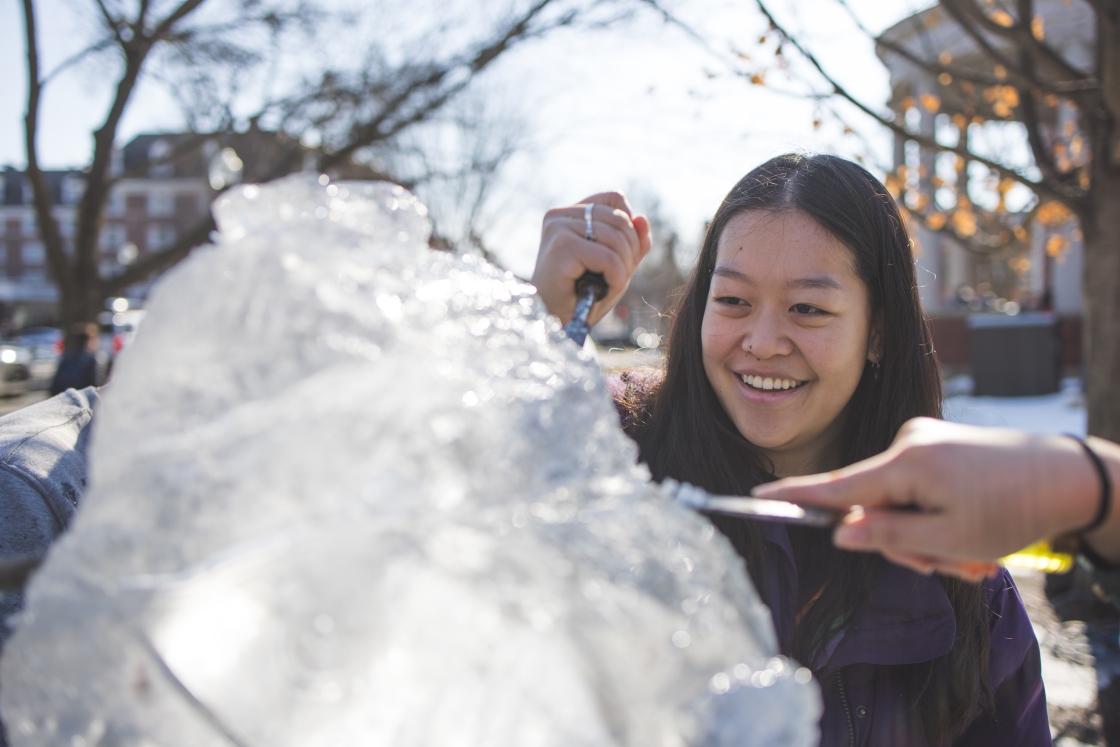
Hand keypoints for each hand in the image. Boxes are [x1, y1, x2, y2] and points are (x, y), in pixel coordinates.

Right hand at [531, 192, 651, 325]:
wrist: (553, 322)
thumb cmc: (581, 294)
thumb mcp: (615, 265)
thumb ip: (633, 242)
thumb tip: (642, 218)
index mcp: (570, 213)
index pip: (615, 198)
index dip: (629, 226)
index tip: (620, 254)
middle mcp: (560, 215)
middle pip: (620, 219)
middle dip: (630, 252)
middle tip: (616, 278)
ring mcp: (559, 228)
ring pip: (616, 239)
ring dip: (623, 269)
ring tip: (608, 286)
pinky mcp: (561, 247)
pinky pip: (608, 258)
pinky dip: (616, 278)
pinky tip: (602, 291)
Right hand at [752, 418, 1105, 581]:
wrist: (1069, 474)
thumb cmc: (1012, 508)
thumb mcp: (950, 537)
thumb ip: (888, 536)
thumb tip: (841, 532)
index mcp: (905, 464)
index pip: (836, 486)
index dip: (796, 495)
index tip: (757, 494)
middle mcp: (907, 444)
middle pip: (873, 506)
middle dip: (905, 543)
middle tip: (951, 565)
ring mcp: (923, 443)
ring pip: (899, 503)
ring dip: (929, 536)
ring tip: (973, 554)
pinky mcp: (937, 447)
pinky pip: (918, 490)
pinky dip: (937, 517)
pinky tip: (973, 533)